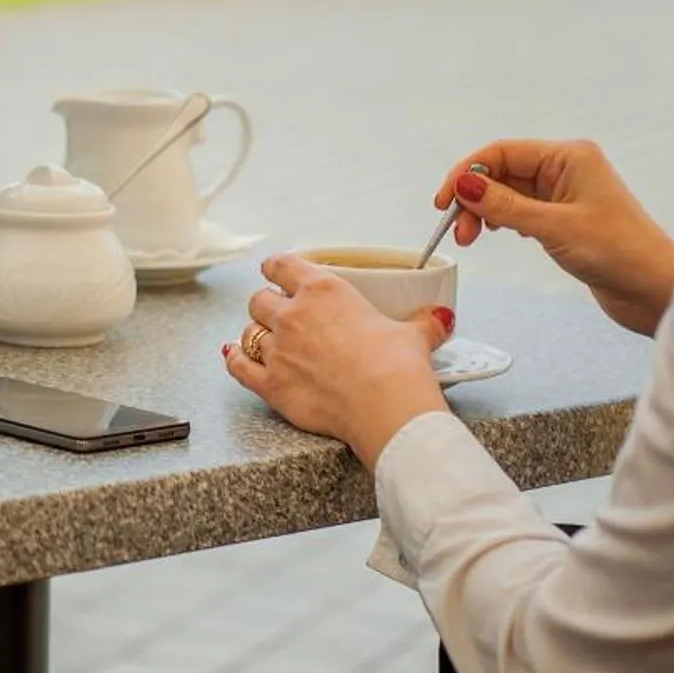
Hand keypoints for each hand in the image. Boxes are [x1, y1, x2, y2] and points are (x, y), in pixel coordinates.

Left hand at [223, 254, 450, 467]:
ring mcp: (277, 350)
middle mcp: (293, 316)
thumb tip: (439, 318)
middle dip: (267, 304)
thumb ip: (423, 323)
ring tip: (267, 340)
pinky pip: (238, 366)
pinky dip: (234, 360)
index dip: (276, 266)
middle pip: (259, 299)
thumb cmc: (398, 367)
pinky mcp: (270, 385)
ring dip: (256, 334)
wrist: (386, 407)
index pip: (283, 265)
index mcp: (323, 291)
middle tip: (279, 313)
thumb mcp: (414, 336)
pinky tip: (233, 356)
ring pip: (248, 332)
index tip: (276, 269)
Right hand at [437, 139, 673, 335]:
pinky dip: (502, 220)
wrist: (657, 290)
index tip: (445, 200)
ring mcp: (565, 194)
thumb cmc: (622, 253)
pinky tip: (496, 232)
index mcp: (570, 157)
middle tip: (458, 229)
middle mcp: (567, 169)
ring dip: (484, 211)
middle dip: (474, 197)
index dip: (467, 172)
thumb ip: (505, 206)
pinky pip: (520, 209)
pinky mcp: (564, 218)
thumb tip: (465, 185)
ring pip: (508, 192)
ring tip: (471, 236)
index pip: (502, 152)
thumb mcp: (554, 227)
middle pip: (502, 171)